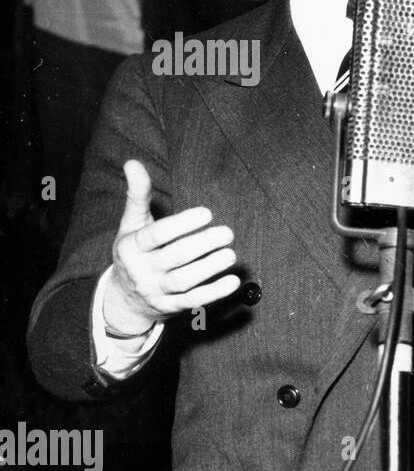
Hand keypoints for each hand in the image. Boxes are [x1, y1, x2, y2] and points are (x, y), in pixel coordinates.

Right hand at [102, 160, 240, 333]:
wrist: (124, 299)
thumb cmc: (135, 252)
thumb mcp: (131, 224)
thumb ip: (137, 195)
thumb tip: (133, 162)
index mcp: (131, 246)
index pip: (156, 235)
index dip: (182, 224)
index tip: (207, 213)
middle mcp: (141, 270)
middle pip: (174, 257)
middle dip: (202, 245)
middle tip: (227, 232)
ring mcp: (156, 291)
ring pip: (183, 281)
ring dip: (209, 268)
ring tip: (230, 254)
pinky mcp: (170, 308)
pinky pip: (193, 301)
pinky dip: (213, 293)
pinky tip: (233, 281)